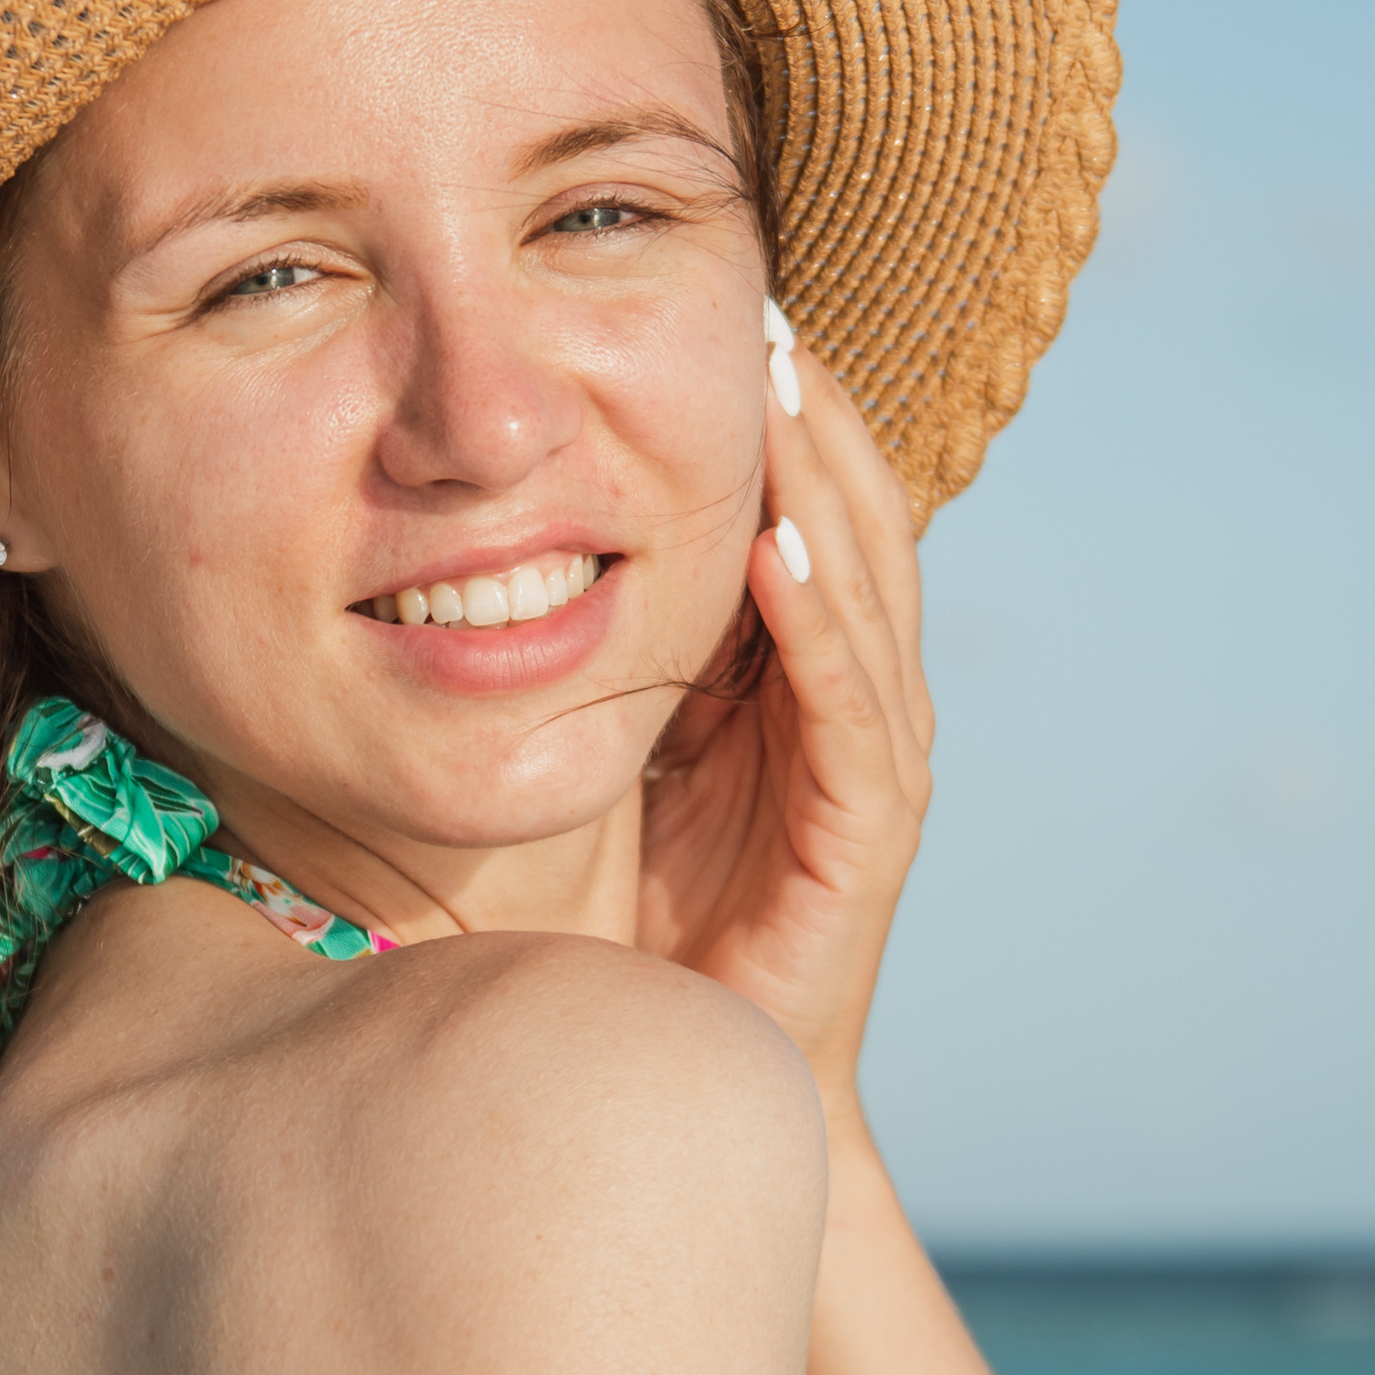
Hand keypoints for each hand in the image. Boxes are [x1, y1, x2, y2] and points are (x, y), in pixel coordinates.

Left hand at [634, 330, 933, 1116]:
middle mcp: (850, 700)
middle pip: (854, 527)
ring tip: (784, 390)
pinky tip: (779, 551)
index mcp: (797, 672)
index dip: (781, 420)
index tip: (733, 313)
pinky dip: (817, 622)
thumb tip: (504, 538)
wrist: (684, 1061)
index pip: (807, 513)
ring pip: (865, 591)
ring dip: (825, 487)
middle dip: (815, 421)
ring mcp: (870, 763)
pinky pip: (848, 706)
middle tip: (766, 314)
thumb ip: (605, 650)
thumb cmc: (638, 910)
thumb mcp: (613, 745)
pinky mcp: (864, 833)